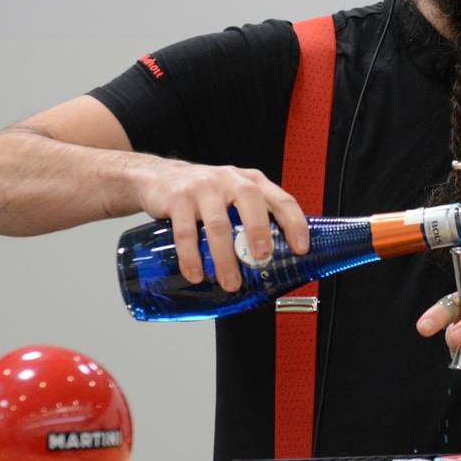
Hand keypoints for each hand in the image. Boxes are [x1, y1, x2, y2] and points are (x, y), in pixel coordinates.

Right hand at [134, 160, 308, 291]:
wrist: (159, 177)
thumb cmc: (206, 193)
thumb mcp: (234, 196)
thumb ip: (253, 218)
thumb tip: (275, 261)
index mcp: (251, 182)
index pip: (281, 199)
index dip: (295, 223)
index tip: (301, 248)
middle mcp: (230, 180)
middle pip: (250, 202)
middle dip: (259, 232)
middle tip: (262, 258)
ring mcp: (203, 188)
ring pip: (218, 225)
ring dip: (225, 258)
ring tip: (230, 282)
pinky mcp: (178, 199)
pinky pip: (186, 232)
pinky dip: (191, 257)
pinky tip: (196, 274)